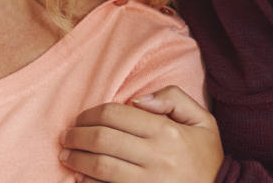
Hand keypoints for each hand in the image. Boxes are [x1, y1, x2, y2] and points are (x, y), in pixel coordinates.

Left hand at [58, 86, 222, 182]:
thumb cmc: (206, 157)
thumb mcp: (203, 122)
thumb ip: (174, 99)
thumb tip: (138, 100)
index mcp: (168, 132)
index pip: (115, 114)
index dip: (90, 114)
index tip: (79, 119)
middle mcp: (157, 156)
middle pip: (102, 139)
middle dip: (76, 135)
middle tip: (66, 136)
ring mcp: (149, 182)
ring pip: (100, 166)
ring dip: (76, 159)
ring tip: (66, 155)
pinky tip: (80, 178)